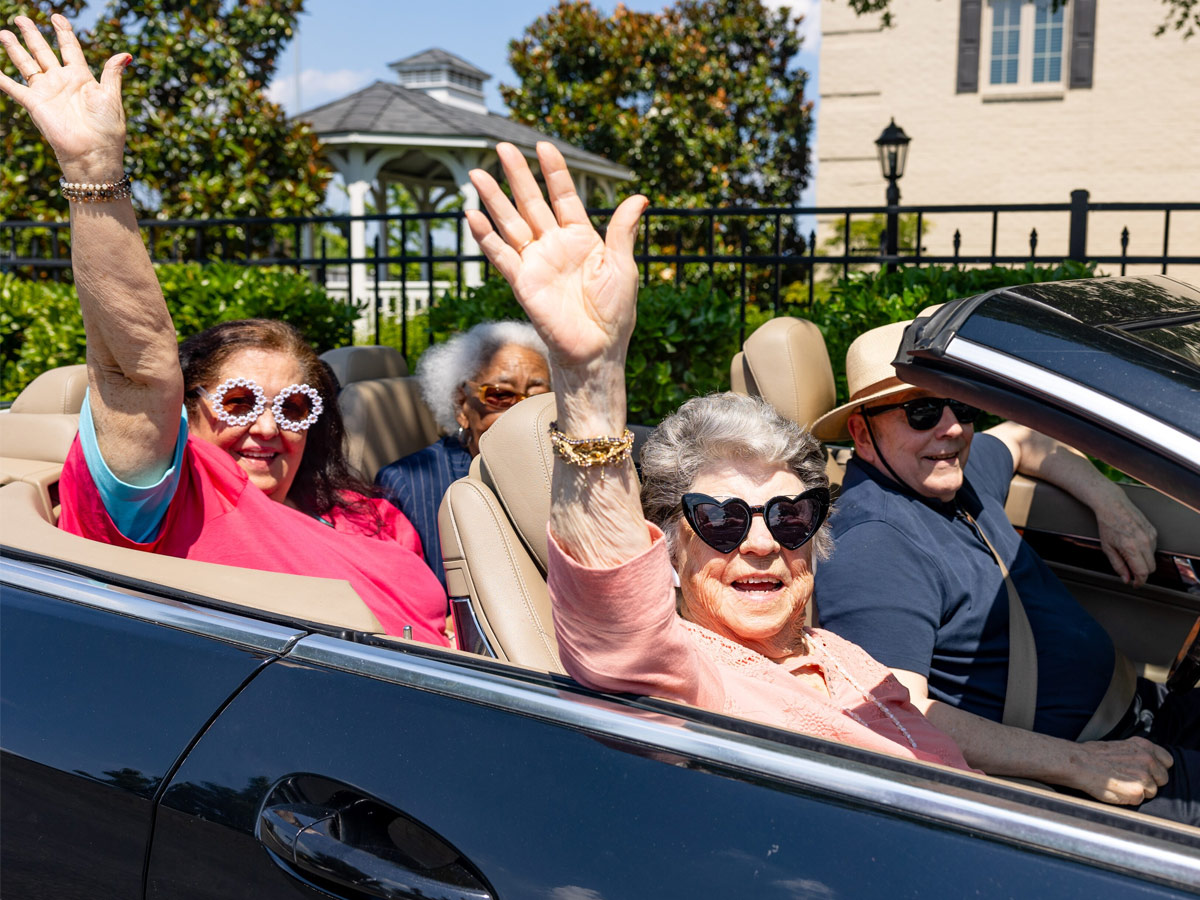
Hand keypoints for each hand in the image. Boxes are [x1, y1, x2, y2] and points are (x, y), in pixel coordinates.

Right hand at [0, 14, 129, 178]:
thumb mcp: (111, 97)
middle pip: (43, 52)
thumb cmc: (107, 128)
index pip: (70, 48)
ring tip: (4, 33)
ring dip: (15, 48)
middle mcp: (62, 81)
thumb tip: (126, 54)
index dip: (63, 32)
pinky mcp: (34, 103)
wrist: (93, 152)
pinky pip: (12, 87)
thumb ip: (112, 73)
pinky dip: (1, 78)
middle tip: (21, 17)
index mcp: (82, 77)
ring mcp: (46, 91)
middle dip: (32, 34)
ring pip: (26, 64)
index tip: (56, 16)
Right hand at [465, 142, 646, 373]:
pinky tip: (472, 215)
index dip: (554, 172)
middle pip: (531, 203)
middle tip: (502, 147)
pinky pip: (500, 255)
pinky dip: (485, 236)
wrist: (598, 349)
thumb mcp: (623, 266)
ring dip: (493, 198)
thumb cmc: (615, 312)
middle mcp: (555, 246)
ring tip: (477, 173)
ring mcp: (536, 263)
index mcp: (581, 239)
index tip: (543, 146)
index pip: (564, 196)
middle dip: (517, 175)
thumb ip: (623, 230)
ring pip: (510, 223)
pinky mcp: (522, 282)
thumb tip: (640, 198)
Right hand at [1069, 737, 1172, 804]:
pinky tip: (1116, 789)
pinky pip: (1140, 800)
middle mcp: (1147, 759)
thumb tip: (1148, 763)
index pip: (1167, 761)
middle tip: (1129, 778)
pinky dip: (1129, 798)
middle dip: (1150, 781)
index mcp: (1144, 746)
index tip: (1147, 771)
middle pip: (1163, 778)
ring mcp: (1144, 776)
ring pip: (1152, 791)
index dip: (1157, 768)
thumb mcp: (1121, 745)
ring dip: (1139, 790)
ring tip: (1120, 783)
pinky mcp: (1136, 792)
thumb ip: (1138, 753)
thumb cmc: (1093, 755)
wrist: (1077, 763)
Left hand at [1096, 491, 1156, 586]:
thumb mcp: (1107, 548)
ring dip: (1144, 561)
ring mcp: (1151, 536)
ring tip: (1129, 552)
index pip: (1143, 572)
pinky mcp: (1154, 531)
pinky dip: (1146, 551)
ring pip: (1153, 558)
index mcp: (1131, 548)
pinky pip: (1153, 547)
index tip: (1135, 584)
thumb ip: (1118, 565)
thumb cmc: (1107, 524)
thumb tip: (1126, 578)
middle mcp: (1144, 542)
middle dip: (1142, 573)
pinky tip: (1134, 544)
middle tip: (1131, 572)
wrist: (1113, 505)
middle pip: (1151, 568)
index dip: (1139, 581)